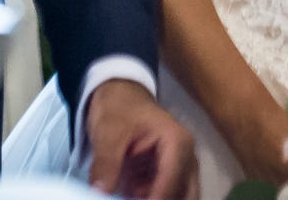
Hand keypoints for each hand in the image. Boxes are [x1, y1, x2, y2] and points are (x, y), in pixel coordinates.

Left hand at [84, 79, 196, 198]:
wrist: (118, 97)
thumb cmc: (119, 108)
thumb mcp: (108, 132)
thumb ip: (105, 162)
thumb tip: (100, 190)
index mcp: (177, 142)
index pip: (172, 183)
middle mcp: (185, 158)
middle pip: (186, 196)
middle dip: (165, 199)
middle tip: (133, 198)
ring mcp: (178, 169)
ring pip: (177, 197)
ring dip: (153, 198)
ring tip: (128, 190)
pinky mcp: (166, 178)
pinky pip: (163, 197)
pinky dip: (146, 198)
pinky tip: (126, 191)